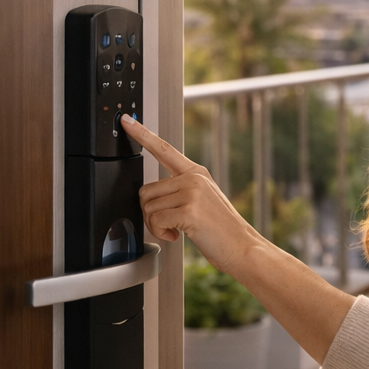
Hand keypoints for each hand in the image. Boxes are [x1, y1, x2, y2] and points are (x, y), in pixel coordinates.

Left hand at [121, 114, 253, 272]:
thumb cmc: (221, 230)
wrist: (242, 247)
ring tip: (177, 230)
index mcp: (196, 173)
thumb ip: (180, 190)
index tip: (126, 121)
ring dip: (156, 226)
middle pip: (146, 190)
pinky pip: (156, 220)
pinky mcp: (189, 211)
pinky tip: (177, 236)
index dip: (142, 134)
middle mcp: (193, 178)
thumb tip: (151, 196)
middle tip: (168, 224)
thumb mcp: (203, 200)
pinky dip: (161, 234)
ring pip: (149, 208)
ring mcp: (192, 193)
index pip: (164, 148)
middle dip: (150, 213)